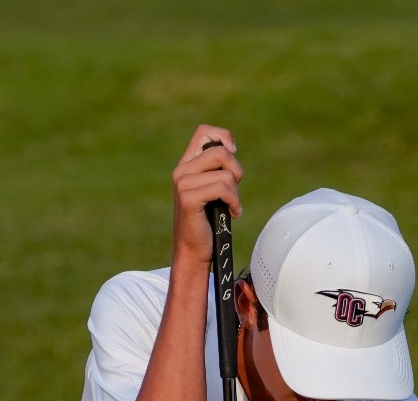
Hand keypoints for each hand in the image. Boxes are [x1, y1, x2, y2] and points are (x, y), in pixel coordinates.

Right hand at [169, 125, 241, 269]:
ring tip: (231, 206)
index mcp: (186, 164)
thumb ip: (217, 169)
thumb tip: (231, 149)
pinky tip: (233, 213)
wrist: (194, 250)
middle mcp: (181, 171)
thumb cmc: (207, 221)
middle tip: (234, 190)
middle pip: (221, 152)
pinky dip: (234, 202)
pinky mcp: (188, 198)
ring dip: (236, 193)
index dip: (224, 137)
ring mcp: (182, 183)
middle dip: (236, 171)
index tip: (233, 154)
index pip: (204, 132)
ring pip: (226, 175)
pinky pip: (223, 189)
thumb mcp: (213, 189)